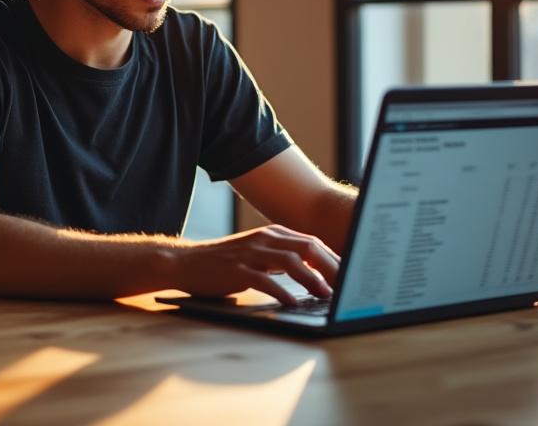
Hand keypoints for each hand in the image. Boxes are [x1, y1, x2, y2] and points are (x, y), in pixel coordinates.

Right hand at [170, 225, 340, 305]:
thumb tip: (316, 275)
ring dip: (313, 279)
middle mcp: (265, 238)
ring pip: (291, 262)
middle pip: (308, 248)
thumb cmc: (226, 263)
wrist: (187, 262)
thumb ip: (282, 259)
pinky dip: (283, 291)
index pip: (313, 243)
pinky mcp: (238, 269)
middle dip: (332, 267)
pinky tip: (293, 303)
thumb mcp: (258, 254)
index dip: (334, 260)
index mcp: (273, 233)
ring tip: (326, 295)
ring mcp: (251, 252)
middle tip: (347, 286)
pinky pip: (266, 280)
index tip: (350, 276)